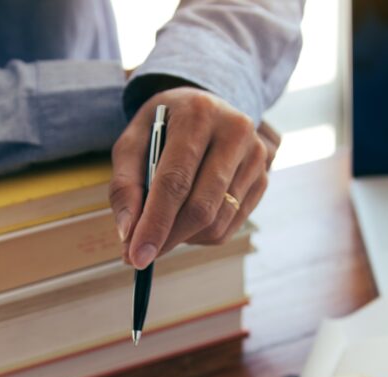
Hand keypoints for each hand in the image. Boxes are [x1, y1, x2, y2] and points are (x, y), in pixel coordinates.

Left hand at [109, 87, 278, 267]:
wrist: (202, 107)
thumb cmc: (161, 127)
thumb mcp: (132, 143)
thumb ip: (125, 186)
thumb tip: (129, 234)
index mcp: (198, 115)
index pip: (175, 181)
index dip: (155, 223)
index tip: (136, 257)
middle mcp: (235, 132)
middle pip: (202, 207)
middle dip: (168, 238)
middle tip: (141, 256)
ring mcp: (256, 156)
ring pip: (217, 222)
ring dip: (183, 237)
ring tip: (163, 225)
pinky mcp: (263, 178)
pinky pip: (229, 226)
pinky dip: (201, 234)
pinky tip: (186, 217)